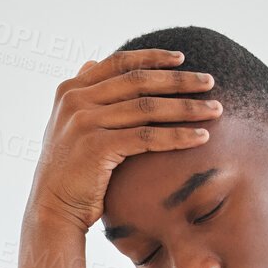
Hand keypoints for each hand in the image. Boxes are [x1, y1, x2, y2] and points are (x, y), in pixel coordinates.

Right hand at [30, 48, 219, 231]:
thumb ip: (82, 95)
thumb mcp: (67, 124)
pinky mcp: (97, 147)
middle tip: (210, 81)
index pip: (118, 63)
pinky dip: (178, 136)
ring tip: (215, 109)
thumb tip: (92, 61)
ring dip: (187, 108)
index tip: (182, 58)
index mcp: (69, 90)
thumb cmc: (67, 171)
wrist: (52, 209)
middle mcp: (75, 101)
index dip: (153, 58)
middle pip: (138, 82)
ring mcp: (84, 122)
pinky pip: (147, 137)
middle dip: (179, 80)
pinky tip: (201, 137)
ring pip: (147, 108)